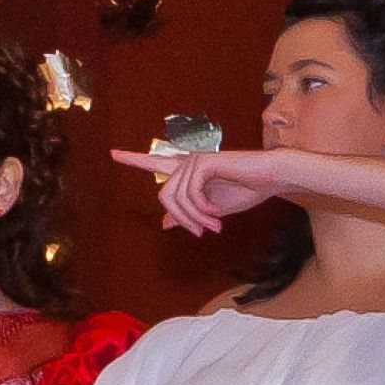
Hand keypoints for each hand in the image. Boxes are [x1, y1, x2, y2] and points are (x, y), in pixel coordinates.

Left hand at [120, 142, 291, 231]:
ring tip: (213, 224)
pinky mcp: (203, 162)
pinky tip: (216, 212)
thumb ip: (188, 213)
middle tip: (203, 231)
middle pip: (164, 197)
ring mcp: (194, 161)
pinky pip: (189, 193)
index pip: (156, 164)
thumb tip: (164, 222)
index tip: (113, 153)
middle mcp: (188, 164)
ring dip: (194, 217)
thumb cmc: (247, 191)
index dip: (134, 160)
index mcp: (189, 173)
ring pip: (175, 199)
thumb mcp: (212, 211)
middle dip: (183, 219)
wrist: (271, 179)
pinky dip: (201, 208)